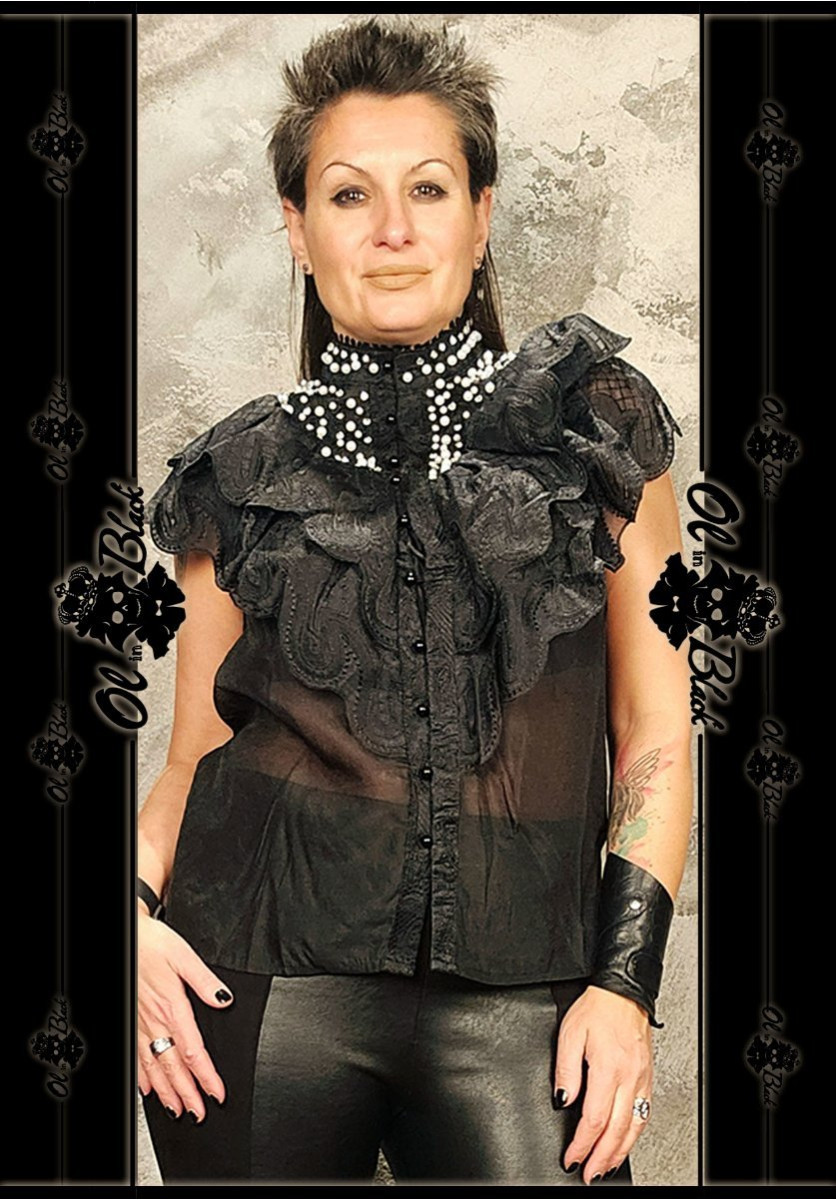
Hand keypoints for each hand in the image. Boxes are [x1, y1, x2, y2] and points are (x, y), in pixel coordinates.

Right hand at [138, 907, 234, 1122]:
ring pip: (154, 1066)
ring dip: (166, 1091)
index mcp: (172, 1006)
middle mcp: (155, 1021)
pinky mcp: (130, 1021)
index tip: (217, 1093)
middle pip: (174, 1066)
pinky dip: (142, 1076)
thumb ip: (205, 981)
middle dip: (188, 1093)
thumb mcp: (184, 956)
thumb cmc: (152, 943)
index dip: (206, 1076)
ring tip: (177, 1110)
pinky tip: (148, 1088)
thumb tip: (225, 1001)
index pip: (193, 1051)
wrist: (126, 937)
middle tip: (199, 1113)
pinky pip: (136, 1056)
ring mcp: (139, 1024)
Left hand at [553, 984, 652, 1183]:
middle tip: (588, 1173)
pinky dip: (634, 1134)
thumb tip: (563, 1100)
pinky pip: (643, 1113)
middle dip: (600, 1157)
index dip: (581, 1144)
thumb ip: (566, 1071)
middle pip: (616, 1130)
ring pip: (634, 1127)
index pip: (594, 1119)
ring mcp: (641, 1079)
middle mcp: (629, 1078)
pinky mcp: (647, 1077)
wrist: (623, 991)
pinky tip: (624, 1141)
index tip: (571, 1157)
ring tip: (604, 1167)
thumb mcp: (570, 1034)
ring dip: (619, 1152)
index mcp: (608, 1069)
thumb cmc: (596, 1008)